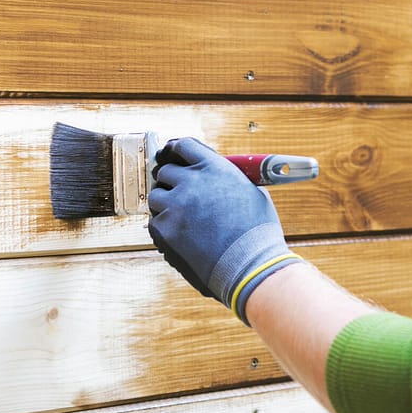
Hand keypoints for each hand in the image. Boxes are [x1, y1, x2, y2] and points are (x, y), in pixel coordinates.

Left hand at [147, 137, 302, 323]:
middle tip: (179, 195)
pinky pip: (154, 221)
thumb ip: (226, 179)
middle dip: (171, 182)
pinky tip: (182, 236)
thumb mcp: (251, 193)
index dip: (175, 151)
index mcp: (215, 168)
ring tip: (184, 220)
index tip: (171, 156)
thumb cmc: (257, 234)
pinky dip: (164, 228)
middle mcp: (192, 181)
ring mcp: (175, 205)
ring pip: (156, 196)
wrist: (250, 266)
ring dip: (165, 205)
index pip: (183, 146)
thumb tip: (213, 176)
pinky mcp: (164, 228)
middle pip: (165, 171)